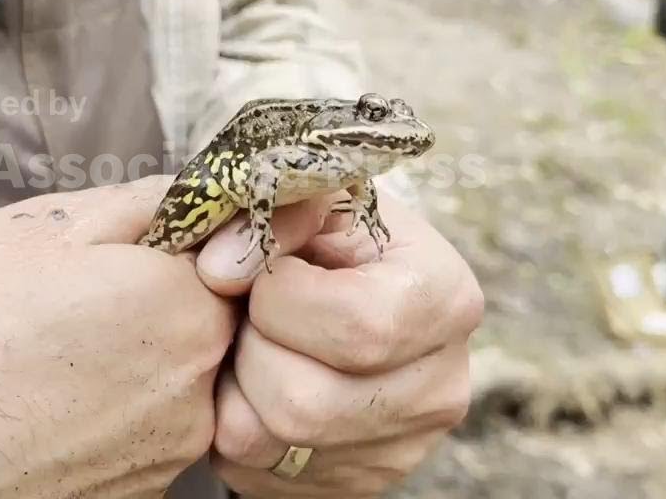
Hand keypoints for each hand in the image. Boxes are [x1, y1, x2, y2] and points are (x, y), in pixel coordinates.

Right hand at [0, 176, 233, 498]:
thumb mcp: (23, 229)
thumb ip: (128, 206)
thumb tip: (183, 195)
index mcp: (174, 307)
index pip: (222, 248)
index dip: (168, 238)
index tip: (124, 245)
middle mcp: (189, 394)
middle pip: (200, 320)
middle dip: (148, 299)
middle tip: (62, 300)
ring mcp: (160, 459)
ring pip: (169, 382)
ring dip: (125, 362)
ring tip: (36, 358)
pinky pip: (137, 437)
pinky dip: (102, 418)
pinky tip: (35, 407)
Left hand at [194, 183, 482, 496]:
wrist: (338, 284)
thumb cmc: (326, 233)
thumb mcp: (311, 196)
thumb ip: (268, 210)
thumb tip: (218, 267)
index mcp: (447, 300)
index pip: (357, 328)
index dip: (281, 296)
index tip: (269, 267)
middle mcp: (441, 388)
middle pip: (304, 402)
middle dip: (251, 345)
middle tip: (251, 312)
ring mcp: (400, 449)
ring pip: (267, 439)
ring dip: (234, 383)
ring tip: (251, 340)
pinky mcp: (351, 483)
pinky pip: (252, 469)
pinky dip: (232, 420)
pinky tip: (252, 378)